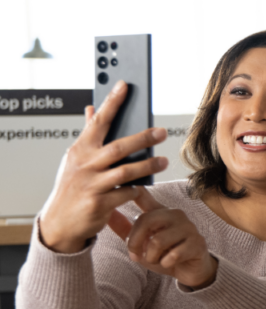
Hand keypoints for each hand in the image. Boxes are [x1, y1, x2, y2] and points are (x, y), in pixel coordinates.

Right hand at [39, 81, 167, 252]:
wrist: (59, 223)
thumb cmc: (72, 187)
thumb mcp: (75, 159)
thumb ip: (88, 134)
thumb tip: (92, 108)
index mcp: (80, 150)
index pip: (98, 122)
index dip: (111, 103)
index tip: (124, 86)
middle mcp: (84, 165)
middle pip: (118, 147)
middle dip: (142, 138)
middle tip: (161, 132)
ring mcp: (91, 185)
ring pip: (125, 171)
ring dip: (147, 166)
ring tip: (163, 161)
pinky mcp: (99, 203)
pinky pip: (125, 193)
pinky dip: (136, 189)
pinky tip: (142, 186)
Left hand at [125, 187, 217, 288]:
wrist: (191, 270)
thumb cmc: (165, 254)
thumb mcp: (141, 243)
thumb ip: (125, 229)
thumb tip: (106, 213)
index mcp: (160, 212)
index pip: (144, 196)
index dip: (132, 190)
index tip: (123, 183)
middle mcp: (175, 215)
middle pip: (146, 221)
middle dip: (135, 242)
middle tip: (135, 255)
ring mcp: (188, 228)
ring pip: (158, 240)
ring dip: (151, 256)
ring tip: (156, 259)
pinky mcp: (197, 243)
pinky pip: (173, 254)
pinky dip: (165, 263)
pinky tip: (169, 262)